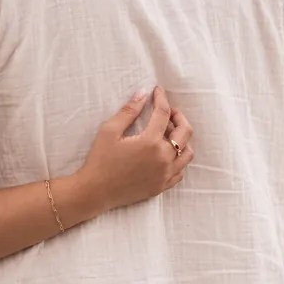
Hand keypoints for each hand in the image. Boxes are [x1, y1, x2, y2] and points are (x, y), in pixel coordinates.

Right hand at [70, 87, 194, 216]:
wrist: (95, 192)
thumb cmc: (100, 160)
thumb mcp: (109, 131)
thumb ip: (129, 111)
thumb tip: (143, 94)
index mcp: (150, 142)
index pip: (163, 113)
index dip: (161, 98)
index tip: (157, 91)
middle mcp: (163, 158)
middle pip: (185, 131)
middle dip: (178, 116)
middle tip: (168, 111)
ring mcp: (165, 174)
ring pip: (188, 153)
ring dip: (182, 139)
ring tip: (167, 134)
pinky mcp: (162, 186)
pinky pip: (180, 171)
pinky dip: (178, 160)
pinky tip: (165, 154)